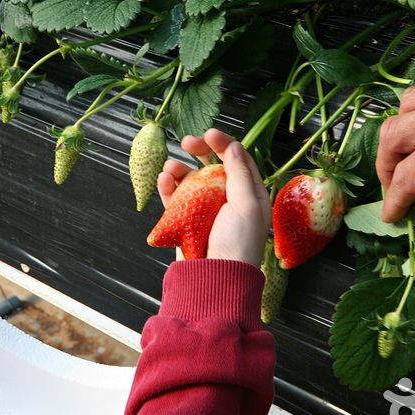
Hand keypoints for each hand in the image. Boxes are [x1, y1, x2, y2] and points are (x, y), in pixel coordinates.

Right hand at [157, 128, 270, 266]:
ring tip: (170, 168)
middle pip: (213, 167)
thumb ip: (240, 174)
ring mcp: (207, 210)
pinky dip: (168, 187)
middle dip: (200, 152)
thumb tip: (235, 147)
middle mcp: (229, 200)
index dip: (224, 144)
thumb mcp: (246, 205)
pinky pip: (176, 198)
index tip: (209, 134)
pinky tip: (163, 180)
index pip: (238, 161)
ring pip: (191, 180)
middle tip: (187, 142)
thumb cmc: (238, 244)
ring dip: (180, 169)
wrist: (216, 280)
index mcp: (250, 195)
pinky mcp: (187, 221)